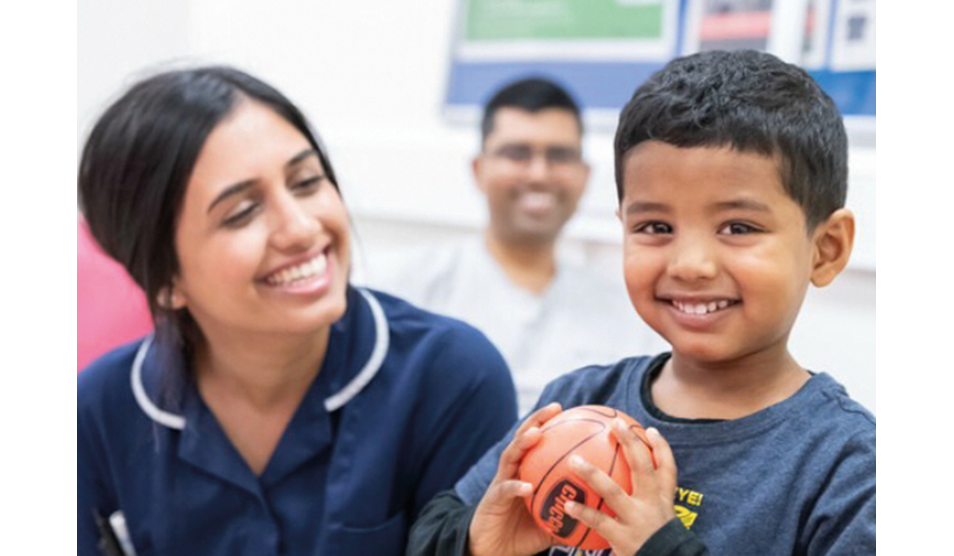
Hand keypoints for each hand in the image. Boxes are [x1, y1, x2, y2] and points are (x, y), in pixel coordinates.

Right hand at [469, 402, 562, 555]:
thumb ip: (572, 515)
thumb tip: (602, 513)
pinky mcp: (493, 499)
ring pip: (510, 455)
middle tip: (555, 408)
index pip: (540, 443)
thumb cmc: (524, 534)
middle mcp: (514, 471)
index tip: (571, 412)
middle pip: (524, 438)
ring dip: (522, 443)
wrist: (494, 550)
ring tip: (537, 434)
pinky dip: (515, 486)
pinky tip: (527, 486)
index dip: (553, 425)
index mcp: (527, 472)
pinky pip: (505, 490)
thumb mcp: (553, 523)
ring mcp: (501, 482)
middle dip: (537, 419)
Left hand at [563, 421, 676, 555]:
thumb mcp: (660, 524)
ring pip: (613, 491)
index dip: (660, 447)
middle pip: (643, 466)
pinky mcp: (623, 537)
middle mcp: (652, 505)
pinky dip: (582, 512)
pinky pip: (598, 521)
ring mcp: (637, 520)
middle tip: (615, 423)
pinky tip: (566, 505)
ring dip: (591, 474)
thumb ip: (647, 505)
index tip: (649, 430)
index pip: (668, 468)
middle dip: (630, 442)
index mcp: (663, 500)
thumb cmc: (658, 548)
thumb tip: (631, 489)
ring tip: (574, 460)